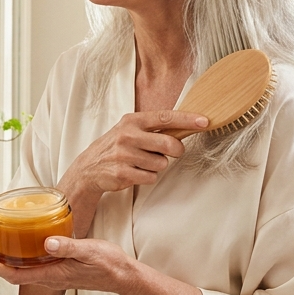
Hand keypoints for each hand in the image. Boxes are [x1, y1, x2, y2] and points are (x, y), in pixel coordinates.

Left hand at [0, 233, 204, 294]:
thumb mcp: (89, 252)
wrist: (123, 276)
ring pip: (21, 270)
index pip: (14, 274)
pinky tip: (22, 242)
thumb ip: (68, 247)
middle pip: (12, 273)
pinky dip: (21, 256)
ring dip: (6, 257)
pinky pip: (33, 266)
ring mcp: (53, 275)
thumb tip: (47, 243)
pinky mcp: (59, 270)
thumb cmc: (108, 265)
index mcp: (52, 275)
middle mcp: (49, 278)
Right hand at [57, 110, 207, 234]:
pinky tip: (135, 172)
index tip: (204, 121)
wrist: (89, 167)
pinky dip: (147, 177)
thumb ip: (154, 128)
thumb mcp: (131, 130)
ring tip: (142, 163)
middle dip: (175, 150)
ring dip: (157, 166)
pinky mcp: (123, 173)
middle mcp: (128, 135)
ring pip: (161, 163)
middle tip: (172, 152)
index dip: (187, 119)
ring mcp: (124, 155)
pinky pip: (151, 177)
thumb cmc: (116, 146)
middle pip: (168, 143)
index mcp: (132, 120)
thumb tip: (186, 126)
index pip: (165, 117)